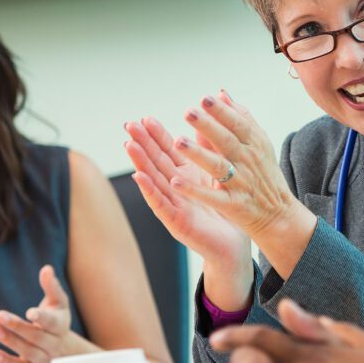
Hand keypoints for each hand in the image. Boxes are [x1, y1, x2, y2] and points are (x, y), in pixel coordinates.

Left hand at [0, 265, 85, 362]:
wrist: (64, 351)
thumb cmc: (56, 319)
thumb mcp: (58, 303)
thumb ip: (51, 286)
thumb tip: (46, 268)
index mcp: (61, 326)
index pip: (53, 323)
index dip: (42, 318)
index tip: (30, 312)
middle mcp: (55, 344)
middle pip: (36, 336)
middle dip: (17, 326)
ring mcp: (45, 359)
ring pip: (28, 351)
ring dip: (11, 342)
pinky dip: (9, 362)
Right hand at [124, 113, 251, 309]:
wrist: (234, 244)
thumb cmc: (225, 210)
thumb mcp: (217, 175)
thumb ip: (208, 151)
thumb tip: (202, 123)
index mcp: (186, 176)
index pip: (168, 151)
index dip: (156, 135)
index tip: (145, 118)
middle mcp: (175, 188)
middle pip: (156, 162)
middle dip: (142, 143)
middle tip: (129, 125)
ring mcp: (173, 205)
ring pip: (153, 180)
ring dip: (140, 162)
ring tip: (129, 144)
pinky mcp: (175, 222)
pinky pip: (160, 204)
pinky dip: (149, 190)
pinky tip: (140, 177)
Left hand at [166, 90, 300, 238]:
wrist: (278, 213)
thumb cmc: (264, 174)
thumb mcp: (259, 143)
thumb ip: (241, 118)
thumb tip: (221, 93)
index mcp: (254, 144)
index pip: (237, 124)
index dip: (221, 111)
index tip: (204, 99)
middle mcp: (248, 161)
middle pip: (226, 141)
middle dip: (208, 126)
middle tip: (188, 112)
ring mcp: (241, 183)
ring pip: (218, 167)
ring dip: (198, 154)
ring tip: (178, 142)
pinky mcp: (233, 204)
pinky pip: (212, 197)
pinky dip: (194, 191)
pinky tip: (175, 183)